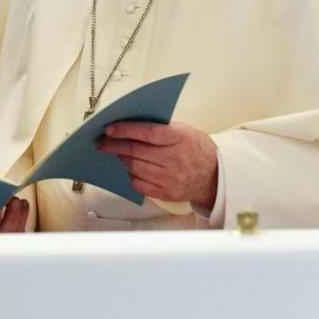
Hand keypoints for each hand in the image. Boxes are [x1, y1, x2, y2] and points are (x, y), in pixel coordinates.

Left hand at [96, 121, 218, 207]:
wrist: (215, 175)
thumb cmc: (196, 148)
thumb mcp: (184, 130)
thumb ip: (160, 128)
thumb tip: (128, 125)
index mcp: (181, 138)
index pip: (148, 133)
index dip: (126, 130)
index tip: (109, 129)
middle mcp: (176, 159)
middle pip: (137, 152)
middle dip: (115, 146)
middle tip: (103, 142)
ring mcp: (172, 178)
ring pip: (135, 168)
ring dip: (122, 159)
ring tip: (118, 153)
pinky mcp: (167, 193)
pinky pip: (139, 184)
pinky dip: (131, 175)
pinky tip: (130, 168)